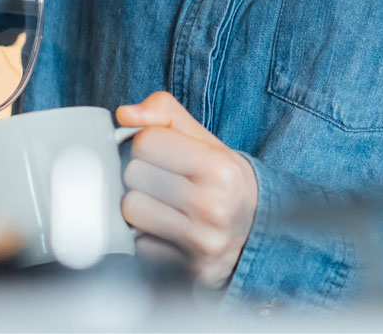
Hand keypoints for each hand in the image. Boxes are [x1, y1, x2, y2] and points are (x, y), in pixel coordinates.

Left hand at [116, 91, 258, 288]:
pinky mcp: (188, 270)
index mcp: (220, 169)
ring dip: (140, 206)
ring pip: (130, 209)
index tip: (164, 153)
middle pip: (134, 175)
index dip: (149, 143)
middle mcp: (214, 208)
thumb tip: (125, 114)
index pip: (146, 141)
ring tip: (163, 204)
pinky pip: (138, 244)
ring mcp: (202, 243)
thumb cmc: (222, 179)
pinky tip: (169, 231)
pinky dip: (147, 237)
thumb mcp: (204, 139)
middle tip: (164, 180)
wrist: (257, 230)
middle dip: (143, 173)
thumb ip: (164, 112)